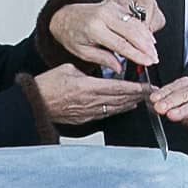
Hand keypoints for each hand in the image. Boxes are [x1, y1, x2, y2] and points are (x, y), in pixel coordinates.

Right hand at [34, 64, 150, 124]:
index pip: (119, 88)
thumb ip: (87, 71)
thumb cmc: (47, 86)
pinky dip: (118, 109)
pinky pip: (106, 114)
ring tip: (143, 100)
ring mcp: (88, 112)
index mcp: (88, 87)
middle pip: (121, 99)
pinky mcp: (84, 118)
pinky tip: (125, 107)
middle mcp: (91, 102)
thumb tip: (100, 70)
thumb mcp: (68, 69)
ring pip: (116, 108)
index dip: (136, 88)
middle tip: (153, 94)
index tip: (149, 87)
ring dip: (130, 103)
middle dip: (139, 96)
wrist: (34, 104)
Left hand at [48, 0, 162, 73]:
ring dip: (147, 38)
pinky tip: (148, 40)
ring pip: (135, 24)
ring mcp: (110, 8)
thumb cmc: (72, 34)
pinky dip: (143, 29)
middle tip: (154, 59)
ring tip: (153, 52)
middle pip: (132, 32)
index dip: (137, 54)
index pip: (121, 44)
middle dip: (146, 47)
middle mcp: (104, 16)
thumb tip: (119, 67)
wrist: (64, 16)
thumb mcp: (82, 51)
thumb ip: (102, 59)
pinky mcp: (115, 6)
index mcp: (94, 29)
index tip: (148, 62)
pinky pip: (133, 18)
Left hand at [149, 75, 187, 144]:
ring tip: (173, 115)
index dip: (163, 92)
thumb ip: (168, 107)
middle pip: (185, 93)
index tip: (153, 99)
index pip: (175, 86)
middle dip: (170, 101)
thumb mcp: (182, 110)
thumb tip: (152, 106)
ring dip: (184, 109)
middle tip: (159, 108)